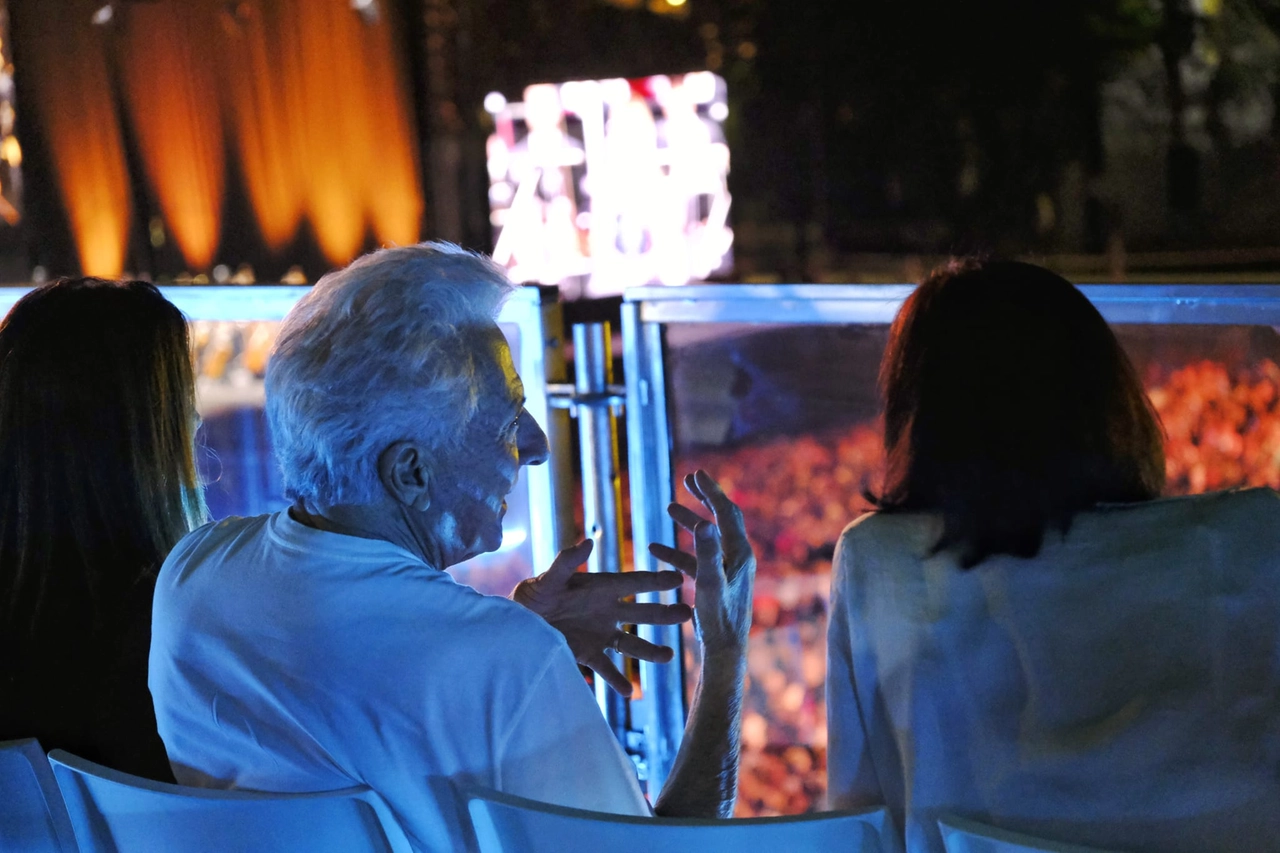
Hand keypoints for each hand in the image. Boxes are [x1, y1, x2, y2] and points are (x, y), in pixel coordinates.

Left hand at [512, 539, 692, 696]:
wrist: (516, 623)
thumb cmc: (533, 595)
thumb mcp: (548, 578)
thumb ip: (566, 562)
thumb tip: (588, 541)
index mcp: (600, 588)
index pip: (633, 583)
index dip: (655, 580)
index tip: (679, 577)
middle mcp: (606, 611)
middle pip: (642, 613)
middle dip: (664, 614)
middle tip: (688, 614)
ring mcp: (599, 634)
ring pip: (631, 643)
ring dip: (649, 651)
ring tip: (668, 657)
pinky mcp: (587, 654)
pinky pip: (606, 668)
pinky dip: (617, 680)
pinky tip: (629, 692)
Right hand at [649, 470, 754, 657]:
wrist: (725, 648)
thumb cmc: (718, 617)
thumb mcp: (709, 582)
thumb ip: (706, 552)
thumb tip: (704, 522)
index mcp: (739, 552)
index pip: (725, 512)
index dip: (710, 491)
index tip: (695, 474)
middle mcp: (737, 557)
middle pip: (721, 519)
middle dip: (704, 499)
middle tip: (688, 481)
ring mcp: (728, 570)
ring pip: (707, 538)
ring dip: (688, 523)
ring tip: (669, 509)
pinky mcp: (717, 583)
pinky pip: (697, 560)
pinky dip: (679, 552)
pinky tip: (656, 550)